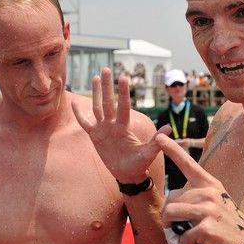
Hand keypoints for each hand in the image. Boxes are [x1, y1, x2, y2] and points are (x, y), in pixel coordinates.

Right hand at [72, 67, 169, 182]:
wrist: (127, 174)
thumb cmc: (139, 164)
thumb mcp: (149, 153)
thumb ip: (157, 140)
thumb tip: (169, 128)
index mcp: (124, 127)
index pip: (123, 106)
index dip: (123, 93)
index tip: (123, 77)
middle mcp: (112, 125)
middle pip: (108, 102)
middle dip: (107, 86)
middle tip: (106, 69)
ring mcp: (103, 129)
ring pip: (97, 107)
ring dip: (96, 93)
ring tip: (96, 77)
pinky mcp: (95, 136)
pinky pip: (84, 123)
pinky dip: (79, 114)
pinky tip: (74, 103)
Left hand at [156, 133, 243, 243]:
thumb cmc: (229, 228)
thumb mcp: (217, 204)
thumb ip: (197, 198)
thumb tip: (171, 205)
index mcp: (211, 185)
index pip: (188, 164)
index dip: (172, 150)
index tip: (159, 137)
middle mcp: (209, 193)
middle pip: (171, 199)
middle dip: (169, 218)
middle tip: (180, 230)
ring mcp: (208, 210)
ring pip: (171, 214)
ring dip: (173, 230)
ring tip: (185, 238)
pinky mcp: (206, 228)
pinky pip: (181, 236)